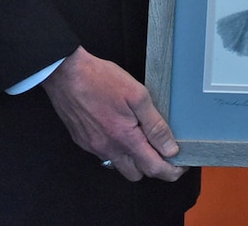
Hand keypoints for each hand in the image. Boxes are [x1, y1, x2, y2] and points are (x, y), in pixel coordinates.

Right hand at [41, 47, 184, 181]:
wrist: (65, 73)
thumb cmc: (100, 79)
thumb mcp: (137, 95)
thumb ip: (155, 125)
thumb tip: (170, 148)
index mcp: (125, 138)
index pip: (154, 168)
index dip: (171, 171)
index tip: (181, 164)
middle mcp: (108, 148)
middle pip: (137, 174)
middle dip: (153, 166)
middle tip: (163, 148)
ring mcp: (93, 146)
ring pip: (120, 166)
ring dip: (134, 159)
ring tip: (142, 137)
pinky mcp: (83, 141)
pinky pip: (104, 154)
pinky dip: (117, 149)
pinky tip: (120, 129)